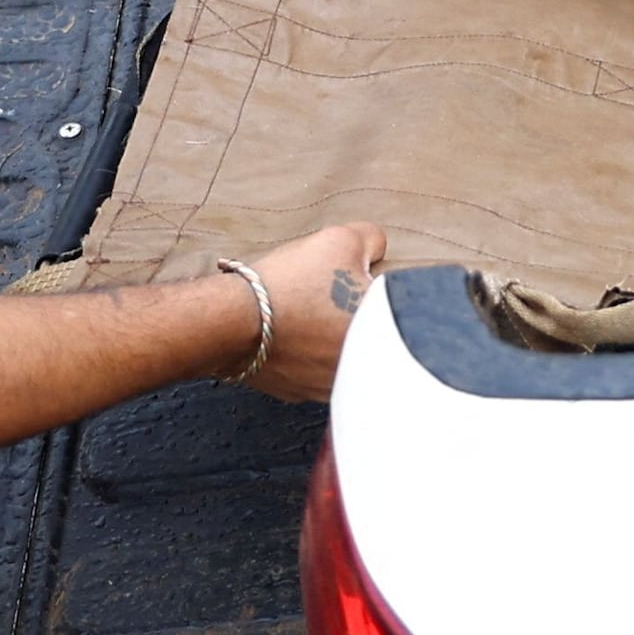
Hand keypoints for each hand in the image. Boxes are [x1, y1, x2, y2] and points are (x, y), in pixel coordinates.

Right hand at [239, 221, 387, 401]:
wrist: (228, 322)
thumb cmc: (288, 283)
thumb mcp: (341, 240)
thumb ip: (373, 241)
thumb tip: (378, 250)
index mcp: (384, 333)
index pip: (405, 307)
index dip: (384, 286)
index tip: (366, 276)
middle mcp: (362, 369)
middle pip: (374, 333)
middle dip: (358, 311)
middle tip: (335, 292)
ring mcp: (329, 386)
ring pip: (344, 354)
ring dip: (332, 335)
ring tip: (308, 311)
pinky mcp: (298, 393)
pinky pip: (312, 370)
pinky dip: (306, 352)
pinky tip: (291, 332)